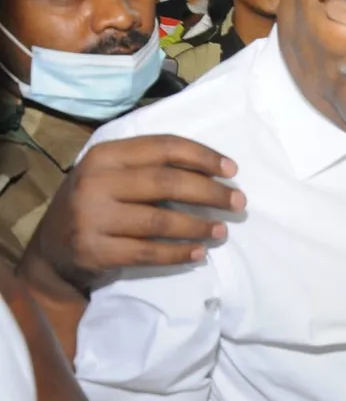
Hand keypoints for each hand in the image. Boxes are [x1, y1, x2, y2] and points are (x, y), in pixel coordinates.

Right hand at [18, 135, 244, 293]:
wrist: (52, 251)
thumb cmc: (96, 204)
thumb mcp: (112, 175)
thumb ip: (150, 167)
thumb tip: (213, 172)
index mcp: (104, 155)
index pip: (163, 147)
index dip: (202, 156)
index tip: (232, 170)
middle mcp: (95, 183)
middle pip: (166, 183)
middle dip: (210, 193)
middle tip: (238, 202)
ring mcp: (92, 218)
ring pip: (160, 221)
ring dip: (198, 226)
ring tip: (222, 230)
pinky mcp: (95, 251)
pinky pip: (148, 253)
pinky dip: (178, 253)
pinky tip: (199, 253)